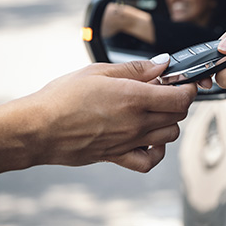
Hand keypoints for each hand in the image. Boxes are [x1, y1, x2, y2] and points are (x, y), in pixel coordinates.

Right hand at [30, 55, 196, 171]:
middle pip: (179, 115)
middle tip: (164, 90)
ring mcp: (129, 142)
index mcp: (134, 98)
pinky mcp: (118, 156)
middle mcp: (136, 122)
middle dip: (178, 100)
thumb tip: (161, 64)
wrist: (38, 128)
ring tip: (154, 111)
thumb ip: (136, 68)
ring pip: (170, 135)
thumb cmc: (63, 97)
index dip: (187, 87)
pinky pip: (149, 161)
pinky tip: (148, 139)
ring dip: (169, 122)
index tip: (181, 81)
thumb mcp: (100, 70)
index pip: (181, 97)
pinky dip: (156, 151)